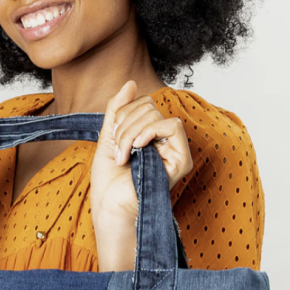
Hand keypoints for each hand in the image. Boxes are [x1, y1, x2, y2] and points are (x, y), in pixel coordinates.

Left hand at [89, 80, 192, 228]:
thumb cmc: (109, 181)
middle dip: (124, 126)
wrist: (110, 207)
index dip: (123, 114)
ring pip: (156, 115)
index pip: (142, 103)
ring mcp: (174, 151)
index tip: (113, 139)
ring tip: (124, 156)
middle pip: (148, 107)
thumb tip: (131, 83)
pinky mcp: (181, 161)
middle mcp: (164, 142)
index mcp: (149, 136)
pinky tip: (138, 149)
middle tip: (118, 151)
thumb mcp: (108, 136)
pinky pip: (173, 126)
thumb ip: (119, 109)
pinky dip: (150, 132)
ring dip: (130, 133)